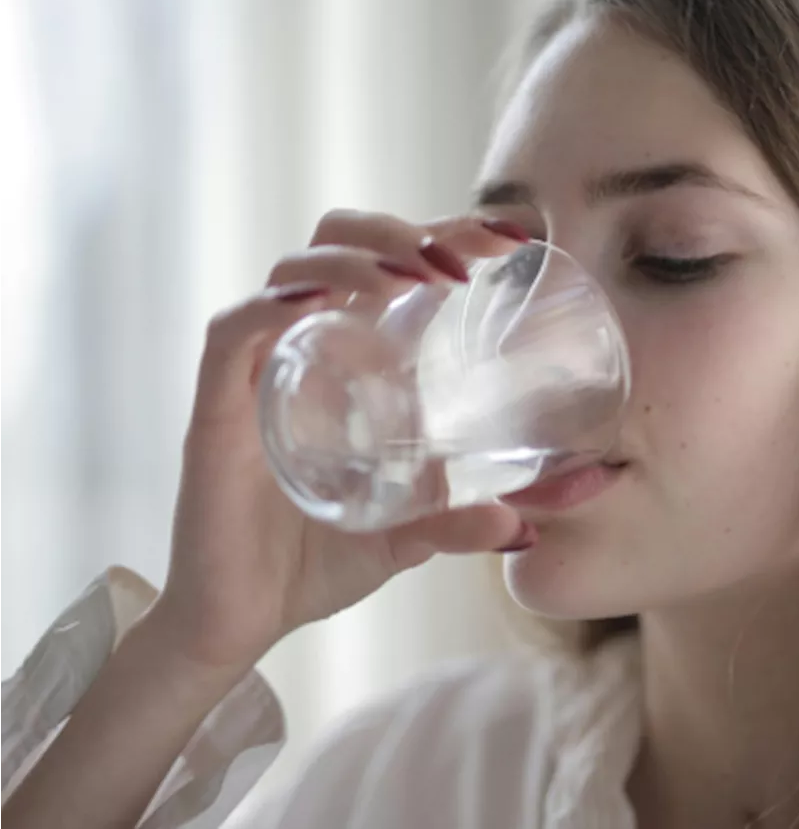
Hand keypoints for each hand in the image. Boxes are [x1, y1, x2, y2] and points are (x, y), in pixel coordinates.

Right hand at [148, 211, 531, 670]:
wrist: (240, 623)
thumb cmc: (316, 562)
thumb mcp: (407, 536)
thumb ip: (460, 523)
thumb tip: (527, 528)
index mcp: (351, 358)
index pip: (393, 263)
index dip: (446, 233)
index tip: (510, 238)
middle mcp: (304, 348)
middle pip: (340, 242)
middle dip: (401, 230)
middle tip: (462, 262)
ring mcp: (258, 372)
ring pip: (292, 270)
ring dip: (356, 257)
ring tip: (414, 276)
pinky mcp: (216, 409)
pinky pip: (232, 333)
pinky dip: (273, 306)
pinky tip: (321, 302)